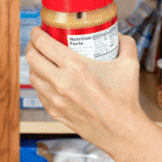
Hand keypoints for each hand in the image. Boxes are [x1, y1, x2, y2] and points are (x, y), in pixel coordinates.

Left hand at [26, 26, 148, 150]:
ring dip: (34, 64)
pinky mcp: (55, 111)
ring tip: (42, 59)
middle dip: (32, 45)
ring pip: (32, 76)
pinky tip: (49, 79)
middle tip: (37, 42)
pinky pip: (39, 92)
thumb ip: (125, 44)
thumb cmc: (124, 100)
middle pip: (32, 57)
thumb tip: (118, 35)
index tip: (39, 29)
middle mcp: (61, 82)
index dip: (37, 33)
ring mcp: (55, 99)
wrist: (121, 131)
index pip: (43, 43)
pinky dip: (41, 82)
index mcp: (75, 67)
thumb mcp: (129, 65)